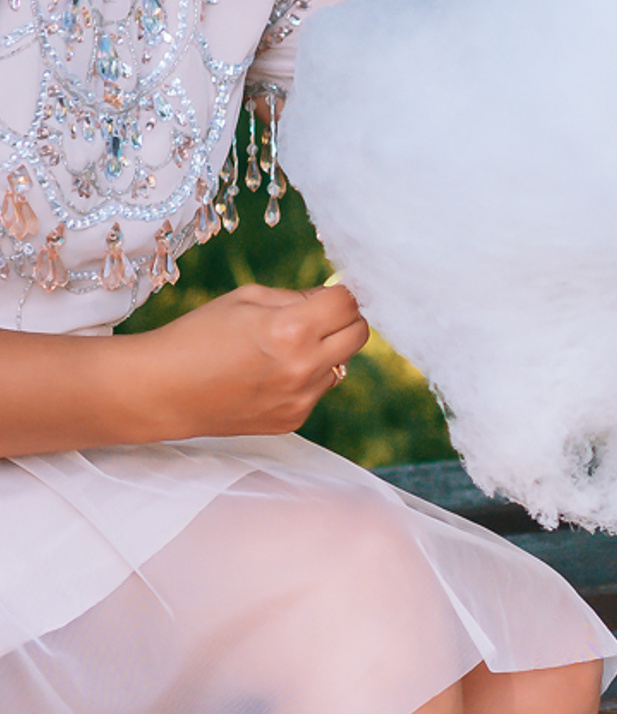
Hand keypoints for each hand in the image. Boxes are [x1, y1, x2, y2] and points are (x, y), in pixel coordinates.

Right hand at [135, 283, 368, 437]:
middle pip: (359, 335)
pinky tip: (267, 375)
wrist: (160, 390)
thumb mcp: (245, 299)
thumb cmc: (196, 336)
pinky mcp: (294, 420)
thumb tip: (335, 297)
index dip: (341, 294)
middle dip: (345, 320)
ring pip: (340, 365)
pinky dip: (305, 379)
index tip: (331, 294)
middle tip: (320, 316)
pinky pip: (318, 391)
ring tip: (278, 350)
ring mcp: (301, 399)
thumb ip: (298, 297)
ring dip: (323, 352)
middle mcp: (304, 368)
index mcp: (292, 330)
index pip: (348, 304)